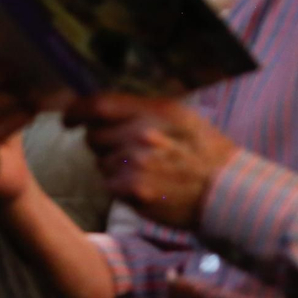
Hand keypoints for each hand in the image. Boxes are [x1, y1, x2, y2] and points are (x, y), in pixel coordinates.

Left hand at [65, 94, 236, 230]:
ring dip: (114, 166)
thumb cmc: (203, 151)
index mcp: (153, 111)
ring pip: (102, 163)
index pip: (98, 105)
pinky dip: (122, 187)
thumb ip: (140, 109)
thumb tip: (100, 106)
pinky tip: (145, 186)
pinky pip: (111, 185)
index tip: (69, 118)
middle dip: (102, 143)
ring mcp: (137, 164)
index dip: (77, 111)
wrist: (228, 191)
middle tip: (127, 150)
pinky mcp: (135, 191)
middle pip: (94, 136)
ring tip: (145, 170)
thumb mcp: (178, 115)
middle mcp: (141, 134)